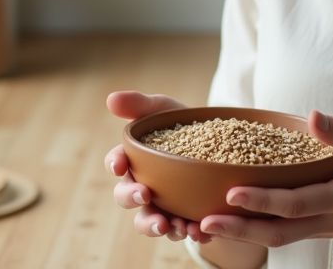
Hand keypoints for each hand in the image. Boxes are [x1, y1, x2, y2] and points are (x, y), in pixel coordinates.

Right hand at [104, 90, 214, 244]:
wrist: (222, 141)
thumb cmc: (184, 123)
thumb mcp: (165, 109)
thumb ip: (140, 104)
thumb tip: (110, 99)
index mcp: (135, 160)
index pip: (116, 162)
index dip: (114, 164)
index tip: (120, 165)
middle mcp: (144, 186)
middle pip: (127, 197)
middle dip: (131, 198)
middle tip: (144, 195)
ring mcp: (164, 205)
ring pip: (153, 222)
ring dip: (159, 225)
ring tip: (174, 225)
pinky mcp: (187, 217)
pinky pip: (185, 231)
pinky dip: (192, 233)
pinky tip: (201, 231)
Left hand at [198, 110, 332, 247]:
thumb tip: (312, 116)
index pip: (298, 203)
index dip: (263, 200)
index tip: (232, 192)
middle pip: (279, 232)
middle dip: (238, 230)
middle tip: (200, 224)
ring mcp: (328, 228)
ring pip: (280, 237)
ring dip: (243, 234)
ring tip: (206, 225)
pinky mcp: (325, 228)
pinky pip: (288, 233)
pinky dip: (260, 229)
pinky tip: (237, 218)